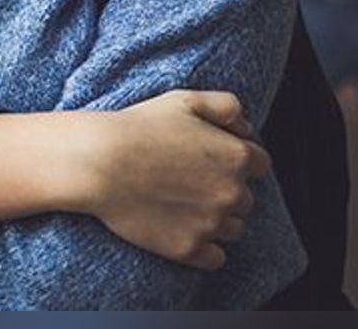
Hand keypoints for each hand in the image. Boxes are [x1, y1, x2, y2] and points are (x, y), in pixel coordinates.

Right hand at [77, 90, 270, 270]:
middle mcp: (233, 193)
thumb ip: (226, 105)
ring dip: (216, 219)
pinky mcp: (189, 249)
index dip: (234, 159)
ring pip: (233, 229)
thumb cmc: (138, 127)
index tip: (209, 159)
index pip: (259, 164)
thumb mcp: (184, 99)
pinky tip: (181, 229)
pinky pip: (216, 258)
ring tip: (181, 203)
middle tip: (188, 180)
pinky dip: (204, 248)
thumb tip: (245, 127)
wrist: (98, 162)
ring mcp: (212, 224)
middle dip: (224, 190)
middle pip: (245, 198)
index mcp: (237, 156)